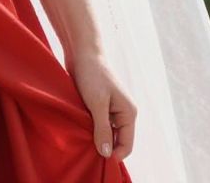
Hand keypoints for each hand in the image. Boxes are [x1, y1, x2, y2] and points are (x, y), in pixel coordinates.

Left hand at [67, 48, 135, 162]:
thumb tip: (107, 154)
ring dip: (96, 136)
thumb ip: (103, 129)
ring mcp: (111, 109)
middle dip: (104, 146)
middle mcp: (123, 113)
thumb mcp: (97, 104)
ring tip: (82, 137)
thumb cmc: (92, 75)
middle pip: (116, 140)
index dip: (113, 154)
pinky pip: (98, 123)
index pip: (126, 145)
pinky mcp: (99, 104)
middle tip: (86, 148)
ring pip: (106, 133)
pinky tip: (79, 128)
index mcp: (129, 113)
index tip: (95, 158)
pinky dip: (90, 127)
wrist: (82, 52)